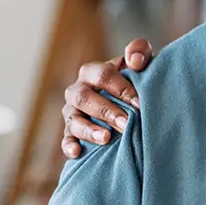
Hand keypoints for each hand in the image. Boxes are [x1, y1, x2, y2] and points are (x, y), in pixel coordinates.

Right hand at [59, 38, 153, 158]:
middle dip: (106, 111)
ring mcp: (72, 112)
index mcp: (91, 72)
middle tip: (126, 123)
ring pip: (74, 119)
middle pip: (85, 97)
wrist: (125, 104)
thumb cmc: (132, 81)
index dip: (121, 88)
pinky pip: (65, 139)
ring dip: (89, 129)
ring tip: (107, 138)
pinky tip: (77, 152)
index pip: (102, 75)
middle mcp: (77, 91)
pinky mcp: (70, 132)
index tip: (140, 104)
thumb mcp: (138, 63)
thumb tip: (135, 61)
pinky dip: (69, 145)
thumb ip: (139, 51)